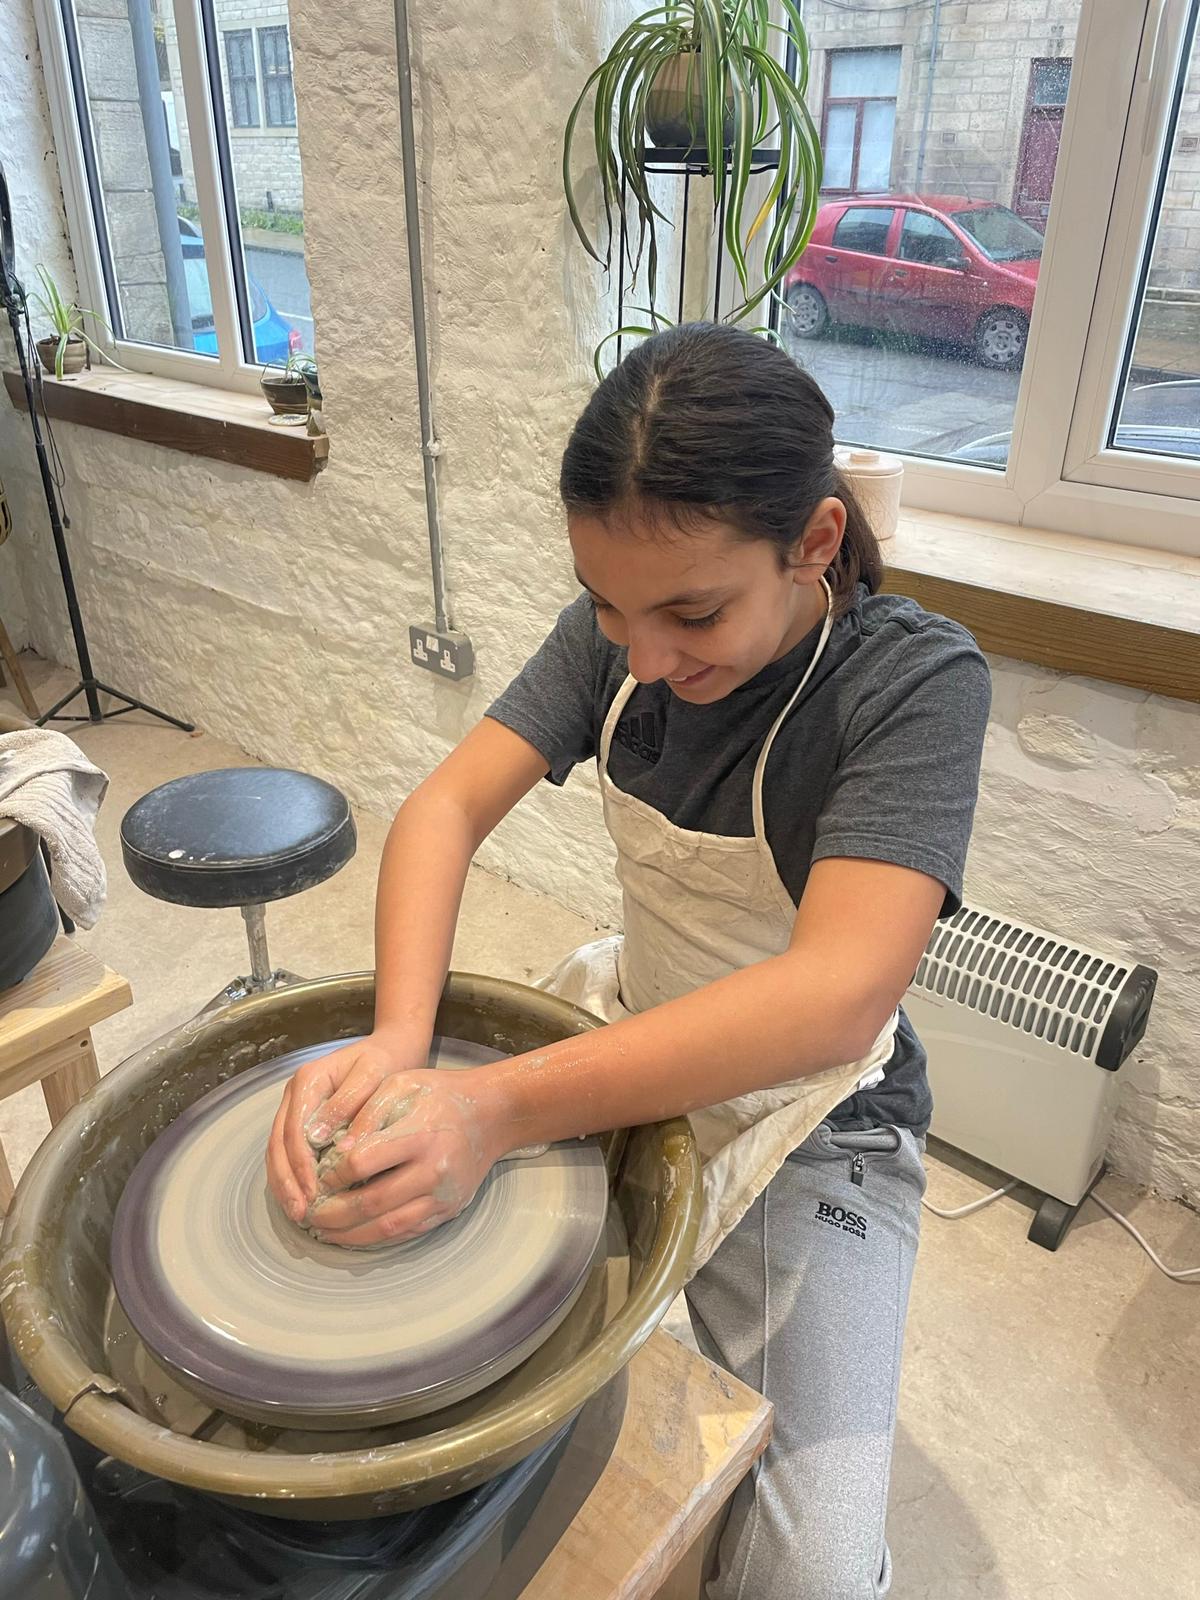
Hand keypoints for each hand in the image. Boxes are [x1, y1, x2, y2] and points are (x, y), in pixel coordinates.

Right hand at [266, 1032, 427, 1221]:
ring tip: (298, 1213)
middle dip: (287, 1181)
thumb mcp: (372, 1074)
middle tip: (300, 1213)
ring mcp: (296, 1107)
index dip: (300, 1165)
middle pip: (278, 1143)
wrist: (393, 1046)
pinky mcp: (304, 1119)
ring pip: (278, 1150)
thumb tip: (318, 1137)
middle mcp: (295, 1094)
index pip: (294, 1130)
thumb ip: (346, 1103)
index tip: (312, 1193)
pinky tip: (303, 1199)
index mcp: (308, 1080)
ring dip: (285, 1184)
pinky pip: (289, 1151)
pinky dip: (292, 1176)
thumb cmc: (386, 1062)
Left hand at [300, 1067, 505, 1247]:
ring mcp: (442, 1196)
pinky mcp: (448, 1210)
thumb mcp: (403, 1084)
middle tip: (308, 1214)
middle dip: (333, 1213)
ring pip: (388, 1226)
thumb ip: (367, 1111)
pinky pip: (406, 1232)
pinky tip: (354, 1234)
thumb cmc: (441, 1095)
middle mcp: (433, 1171)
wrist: (492, 1115)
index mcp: (419, 1135)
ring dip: (350, 1235)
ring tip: (323, 1231)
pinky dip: (376, 1238)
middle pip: (372, 1202)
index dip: (333, 1173)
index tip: (317, 1174)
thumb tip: (336, 1147)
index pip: (363, 1162)